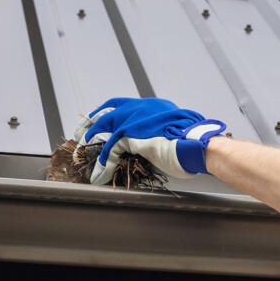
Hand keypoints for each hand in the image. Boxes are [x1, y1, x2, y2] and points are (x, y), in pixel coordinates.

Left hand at [74, 98, 225, 184]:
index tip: (95, 122)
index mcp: (149, 106)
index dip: (104, 113)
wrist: (200, 145)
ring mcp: (134, 119)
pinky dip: (102, 164)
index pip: (119, 105)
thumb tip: (143, 148)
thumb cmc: (191, 143)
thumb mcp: (168, 134)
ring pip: (103, 130)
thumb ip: (152, 135)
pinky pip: (109, 150)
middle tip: (79, 136)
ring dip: (90, 146)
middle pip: (105, 113)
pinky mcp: (131, 134)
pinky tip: (99, 175)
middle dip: (89, 125)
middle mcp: (139, 108)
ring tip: (82, 157)